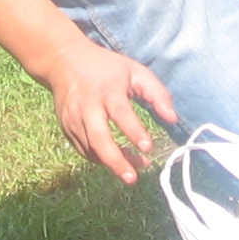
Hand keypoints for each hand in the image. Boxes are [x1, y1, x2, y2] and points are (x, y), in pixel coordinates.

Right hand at [41, 39, 178, 184]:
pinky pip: (84, 150)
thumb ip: (157, 93)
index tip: (148, 148)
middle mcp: (87, 106)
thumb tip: (173, 119)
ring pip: (91, 149)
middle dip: (115, 160)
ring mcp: (73, 119)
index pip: (120, 113)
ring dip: (112, 163)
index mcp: (107, 90)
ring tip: (134, 170)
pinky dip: (100, 159)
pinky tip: (117, 159)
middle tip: (132, 178)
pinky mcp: (66, 128)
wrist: (64, 61)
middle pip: (98, 138)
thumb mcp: (136, 72)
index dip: (134, 131)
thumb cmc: (107, 68)